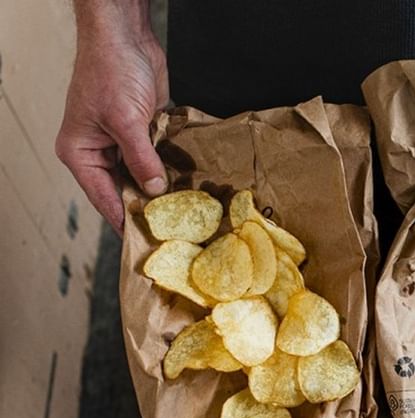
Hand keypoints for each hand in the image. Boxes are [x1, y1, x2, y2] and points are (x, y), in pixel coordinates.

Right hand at [55, 30, 168, 234]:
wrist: (126, 37)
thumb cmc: (110, 72)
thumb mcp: (125, 120)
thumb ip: (141, 158)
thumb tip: (155, 190)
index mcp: (81, 154)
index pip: (104, 198)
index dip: (126, 219)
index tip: (147, 242)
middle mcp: (100, 152)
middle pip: (126, 190)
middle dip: (149, 206)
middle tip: (176, 230)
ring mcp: (124, 142)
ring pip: (145, 175)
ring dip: (165, 188)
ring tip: (188, 213)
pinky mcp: (146, 132)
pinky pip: (160, 157)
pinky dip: (173, 167)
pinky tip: (192, 185)